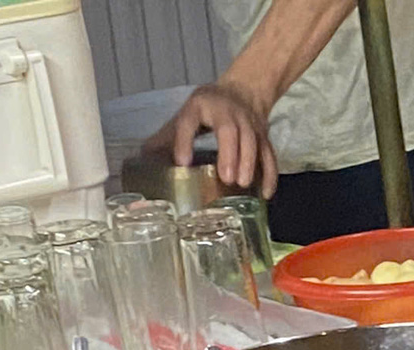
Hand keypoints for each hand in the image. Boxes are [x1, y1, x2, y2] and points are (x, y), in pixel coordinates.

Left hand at [144, 83, 279, 196]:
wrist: (245, 91)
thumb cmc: (210, 108)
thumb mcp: (188, 114)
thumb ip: (169, 136)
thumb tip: (144, 159)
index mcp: (200, 105)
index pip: (189, 120)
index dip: (184, 140)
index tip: (182, 162)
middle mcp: (227, 112)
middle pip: (229, 131)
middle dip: (229, 154)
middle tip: (226, 178)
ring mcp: (249, 123)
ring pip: (253, 142)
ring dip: (249, 163)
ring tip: (242, 184)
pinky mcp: (264, 136)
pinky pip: (269, 154)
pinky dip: (269, 174)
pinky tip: (265, 193)